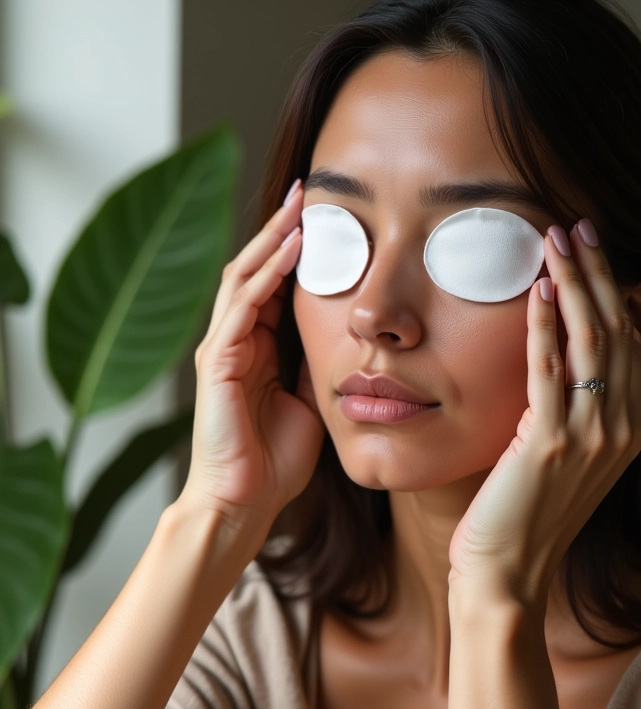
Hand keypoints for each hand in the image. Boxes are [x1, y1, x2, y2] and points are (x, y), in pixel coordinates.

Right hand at [176, 180, 324, 539]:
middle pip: (255, 270)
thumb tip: (341, 336)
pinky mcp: (218, 363)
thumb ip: (314, 365)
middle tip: (307, 193)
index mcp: (256, 348)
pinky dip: (267, 276)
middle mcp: (235, 340)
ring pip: (244, 278)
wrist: (247, 500)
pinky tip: (292, 251)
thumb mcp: (309, 399)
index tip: (324, 221)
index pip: (273, 286)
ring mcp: (223, 348)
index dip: (295, 252)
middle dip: (281, 231)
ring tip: (298, 207)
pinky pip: (242, 308)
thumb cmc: (275, 457)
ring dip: (272, 240)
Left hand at [448, 220, 640, 607]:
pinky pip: (550, 370)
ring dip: (576, 284)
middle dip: (599, 273)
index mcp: (626, 430)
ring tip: (559, 237)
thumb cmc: (521, 516)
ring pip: (591, 341)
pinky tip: (539, 289)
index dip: (614, 291)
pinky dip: (546, 325)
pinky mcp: (550, 444)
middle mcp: (620, 429)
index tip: (596, 251)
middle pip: (616, 332)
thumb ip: (567, 411)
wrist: (505, 574)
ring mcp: (592, 437)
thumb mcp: (558, 459)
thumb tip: (556, 361)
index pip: (628, 344)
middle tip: (580, 225)